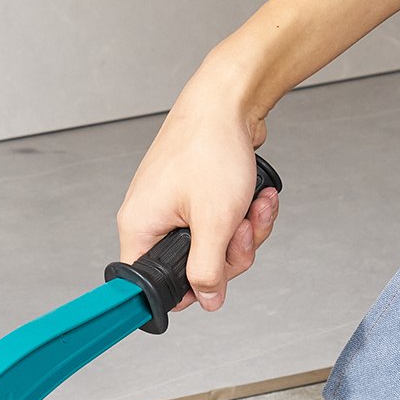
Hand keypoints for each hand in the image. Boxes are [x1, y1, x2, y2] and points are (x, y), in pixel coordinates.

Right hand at [116, 57, 277, 312]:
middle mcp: (151, 218)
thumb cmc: (210, 146)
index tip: (212, 284)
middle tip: (243, 228)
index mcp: (140, 227)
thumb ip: (208, 270)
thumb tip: (205, 300)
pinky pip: (222, 222)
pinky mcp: (196, 195)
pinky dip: (244, 212)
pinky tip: (258, 195)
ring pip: (214, 244)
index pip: (150, 283)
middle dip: (231, 252)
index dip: (185, 291)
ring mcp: (174, 206)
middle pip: (192, 266)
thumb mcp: (214, 221)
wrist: (228, 98)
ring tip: (256, 204)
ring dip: (245, 229)